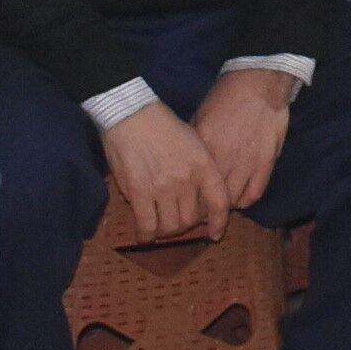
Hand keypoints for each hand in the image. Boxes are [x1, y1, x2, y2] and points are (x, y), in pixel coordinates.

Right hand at [100, 99, 230, 240]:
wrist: (131, 114)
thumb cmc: (161, 125)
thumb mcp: (193, 141)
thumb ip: (200, 168)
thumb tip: (201, 196)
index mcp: (203, 165)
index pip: (219, 202)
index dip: (219, 223)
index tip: (214, 234)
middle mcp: (187, 180)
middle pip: (192, 219)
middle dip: (185, 225)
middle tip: (176, 220)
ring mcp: (163, 188)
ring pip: (170, 226)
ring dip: (166, 231)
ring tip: (160, 226)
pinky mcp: (139, 193)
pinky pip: (147, 225)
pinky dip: (146, 235)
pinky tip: (144, 234)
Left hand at [194, 65, 299, 214]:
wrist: (258, 84)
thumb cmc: (226, 97)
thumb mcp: (200, 116)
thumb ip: (194, 143)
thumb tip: (186, 163)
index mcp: (204, 147)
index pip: (193, 184)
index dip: (189, 195)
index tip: (188, 198)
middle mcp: (224, 158)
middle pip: (211, 196)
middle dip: (205, 205)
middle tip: (203, 204)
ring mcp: (247, 162)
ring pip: (232, 199)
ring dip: (225, 204)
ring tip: (221, 202)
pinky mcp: (266, 163)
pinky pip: (254, 193)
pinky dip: (245, 200)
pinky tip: (240, 197)